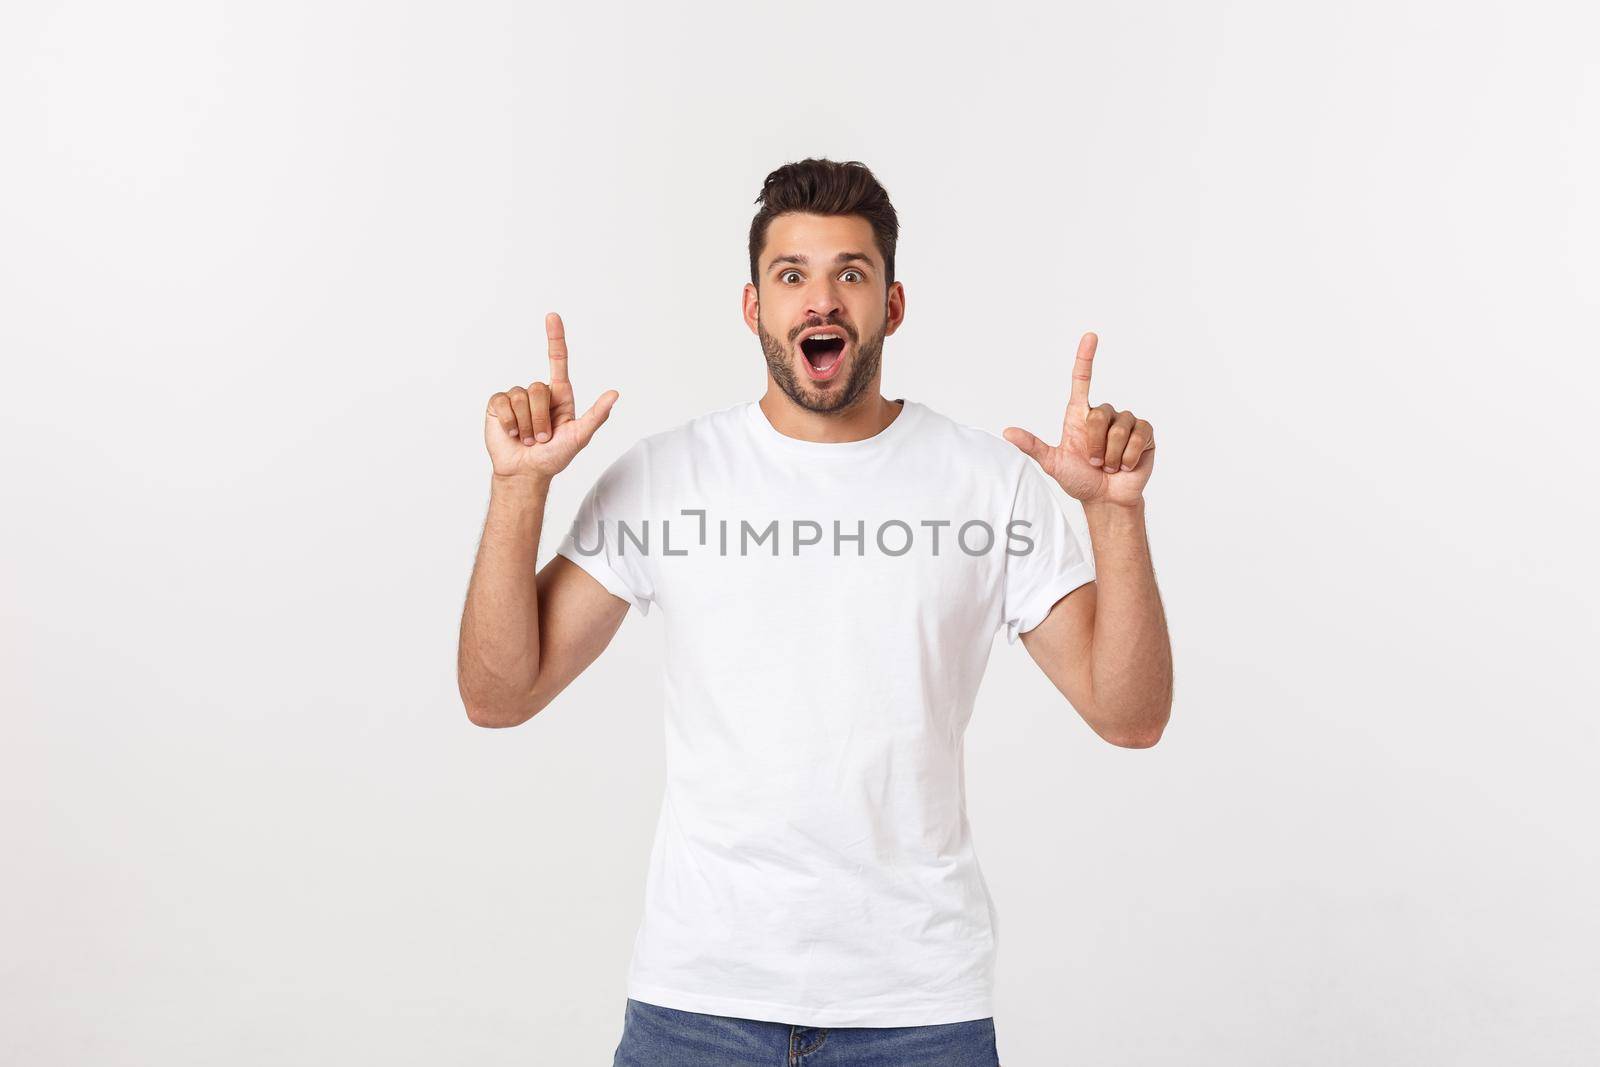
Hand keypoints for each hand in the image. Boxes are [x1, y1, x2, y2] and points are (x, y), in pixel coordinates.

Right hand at [484, 312, 618, 481]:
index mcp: (559, 396)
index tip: (552, 316)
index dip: (555, 338)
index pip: (558, 360)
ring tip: (528, 439)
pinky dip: (509, 422)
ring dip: (526, 425)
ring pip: (521, 396)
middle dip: (541, 419)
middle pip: (538, 388)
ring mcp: (517, 398)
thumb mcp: (580, 437)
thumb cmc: (555, 457)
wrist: (526, 473)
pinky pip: (503, 403)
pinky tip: (512, 434)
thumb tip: (614, 393)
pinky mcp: (498, 406)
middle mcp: (538, 393)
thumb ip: (596, 415)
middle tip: (543, 438)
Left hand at [1003, 332, 1153, 505]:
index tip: (1090, 336)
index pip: (1082, 380)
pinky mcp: (1145, 434)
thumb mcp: (1053, 463)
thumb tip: (1007, 432)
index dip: (1085, 358)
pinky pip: (1139, 437)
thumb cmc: (1079, 479)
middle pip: (1099, 415)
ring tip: (1109, 466)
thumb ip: (1033, 447)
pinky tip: (1126, 466)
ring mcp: (1126, 423)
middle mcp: (1104, 415)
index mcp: (1080, 416)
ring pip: (1120, 428)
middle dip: (1094, 444)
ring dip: (1112, 454)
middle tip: (1094, 462)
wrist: (1105, 499)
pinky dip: (1129, 456)